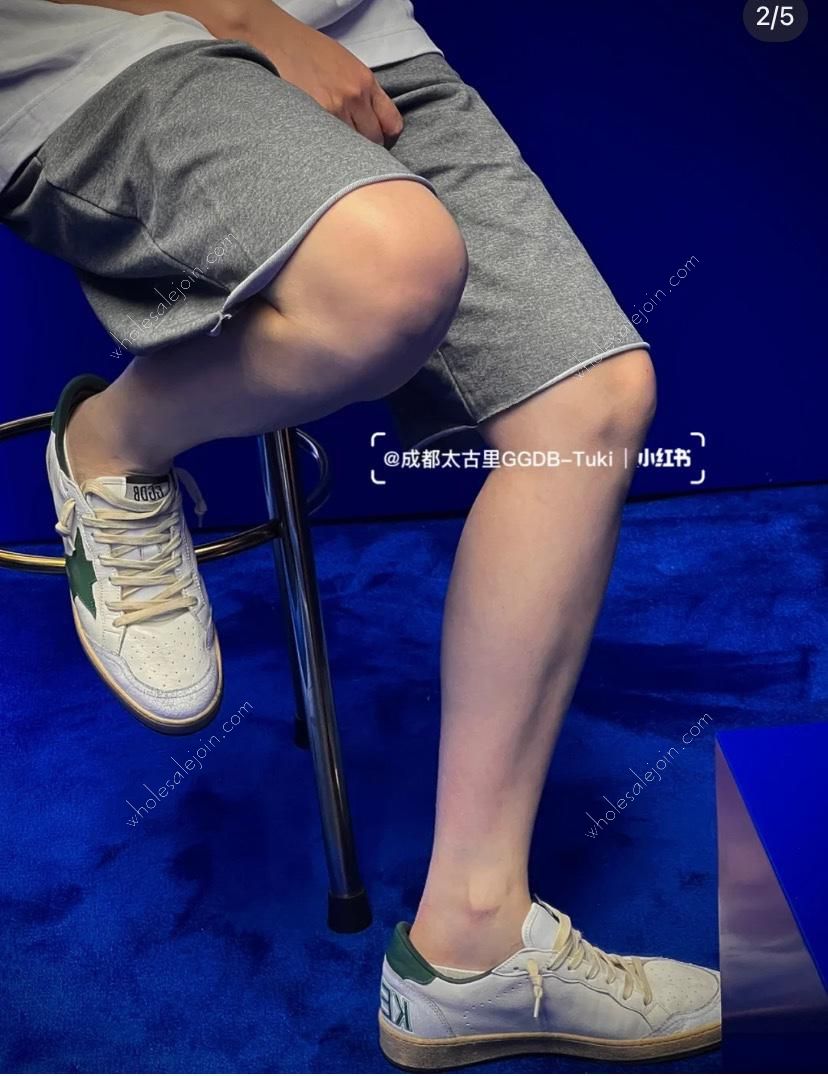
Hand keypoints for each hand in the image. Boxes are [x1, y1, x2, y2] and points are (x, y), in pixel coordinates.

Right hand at [244, 2, 403, 145]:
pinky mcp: (314, 120)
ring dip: (345, 150)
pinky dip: (329, 150)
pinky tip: (320, 142)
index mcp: (365, 81)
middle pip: (374, 141)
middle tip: (351, 142)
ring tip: (333, 142)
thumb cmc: (307, 52)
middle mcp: (354, 97)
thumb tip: (374, 121)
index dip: (386, 135)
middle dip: (366, 145)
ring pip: (352, 148)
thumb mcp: (345, 65)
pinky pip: (331, 148)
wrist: (274, 42)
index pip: (392, 124)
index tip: (378, 138)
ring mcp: (334, 111)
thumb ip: (363, 92)